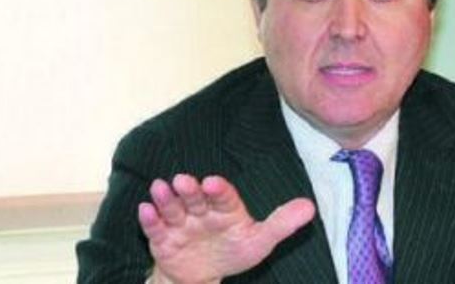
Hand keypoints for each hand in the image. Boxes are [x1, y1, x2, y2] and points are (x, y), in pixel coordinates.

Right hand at [138, 174, 315, 283]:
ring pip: (173, 208)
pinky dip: (149, 219)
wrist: (202, 275)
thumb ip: (281, 224)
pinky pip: (155, 228)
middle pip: (195, 198)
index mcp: (225, 208)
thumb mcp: (259, 241)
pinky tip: (145, 209)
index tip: (212, 182)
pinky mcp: (162, 238)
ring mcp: (180, 223)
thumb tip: (310, 207)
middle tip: (183, 180)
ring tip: (160, 188)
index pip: (223, 196)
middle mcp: (201, 211)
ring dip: (166, 198)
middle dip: (189, 190)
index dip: (218, 189)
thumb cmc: (233, 250)